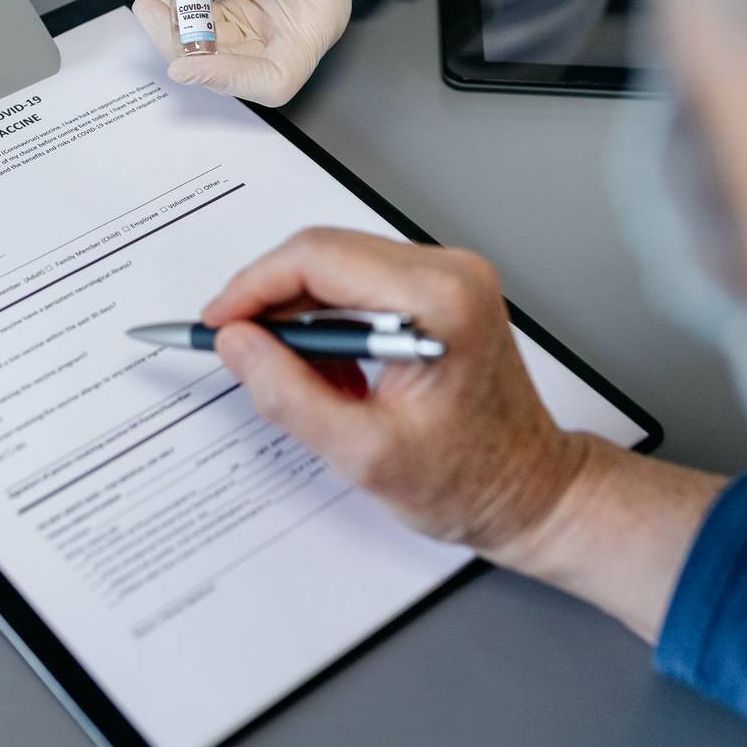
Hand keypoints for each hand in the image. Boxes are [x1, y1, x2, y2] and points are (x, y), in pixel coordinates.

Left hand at [132, 0, 384, 105]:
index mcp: (310, 30)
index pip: (272, 81)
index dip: (226, 79)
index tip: (183, 64)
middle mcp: (284, 37)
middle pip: (229, 65)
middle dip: (184, 43)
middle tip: (149, 9)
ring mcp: (260, 25)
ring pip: (208, 42)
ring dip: (174, 16)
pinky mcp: (241, 8)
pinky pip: (203, 14)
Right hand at [206, 227, 726, 641]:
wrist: (528, 492)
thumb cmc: (467, 480)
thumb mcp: (360, 452)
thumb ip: (287, 393)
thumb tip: (236, 343)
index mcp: (437, 300)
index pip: (316, 259)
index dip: (253, 288)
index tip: (217, 323)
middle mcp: (450, 272)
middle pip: (323, 253)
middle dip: (269, 300)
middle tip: (239, 349)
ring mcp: (449, 277)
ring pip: (336, 266)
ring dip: (299, 315)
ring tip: (299, 379)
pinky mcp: (441, 290)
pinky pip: (359, 284)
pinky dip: (328, 323)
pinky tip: (333, 374)